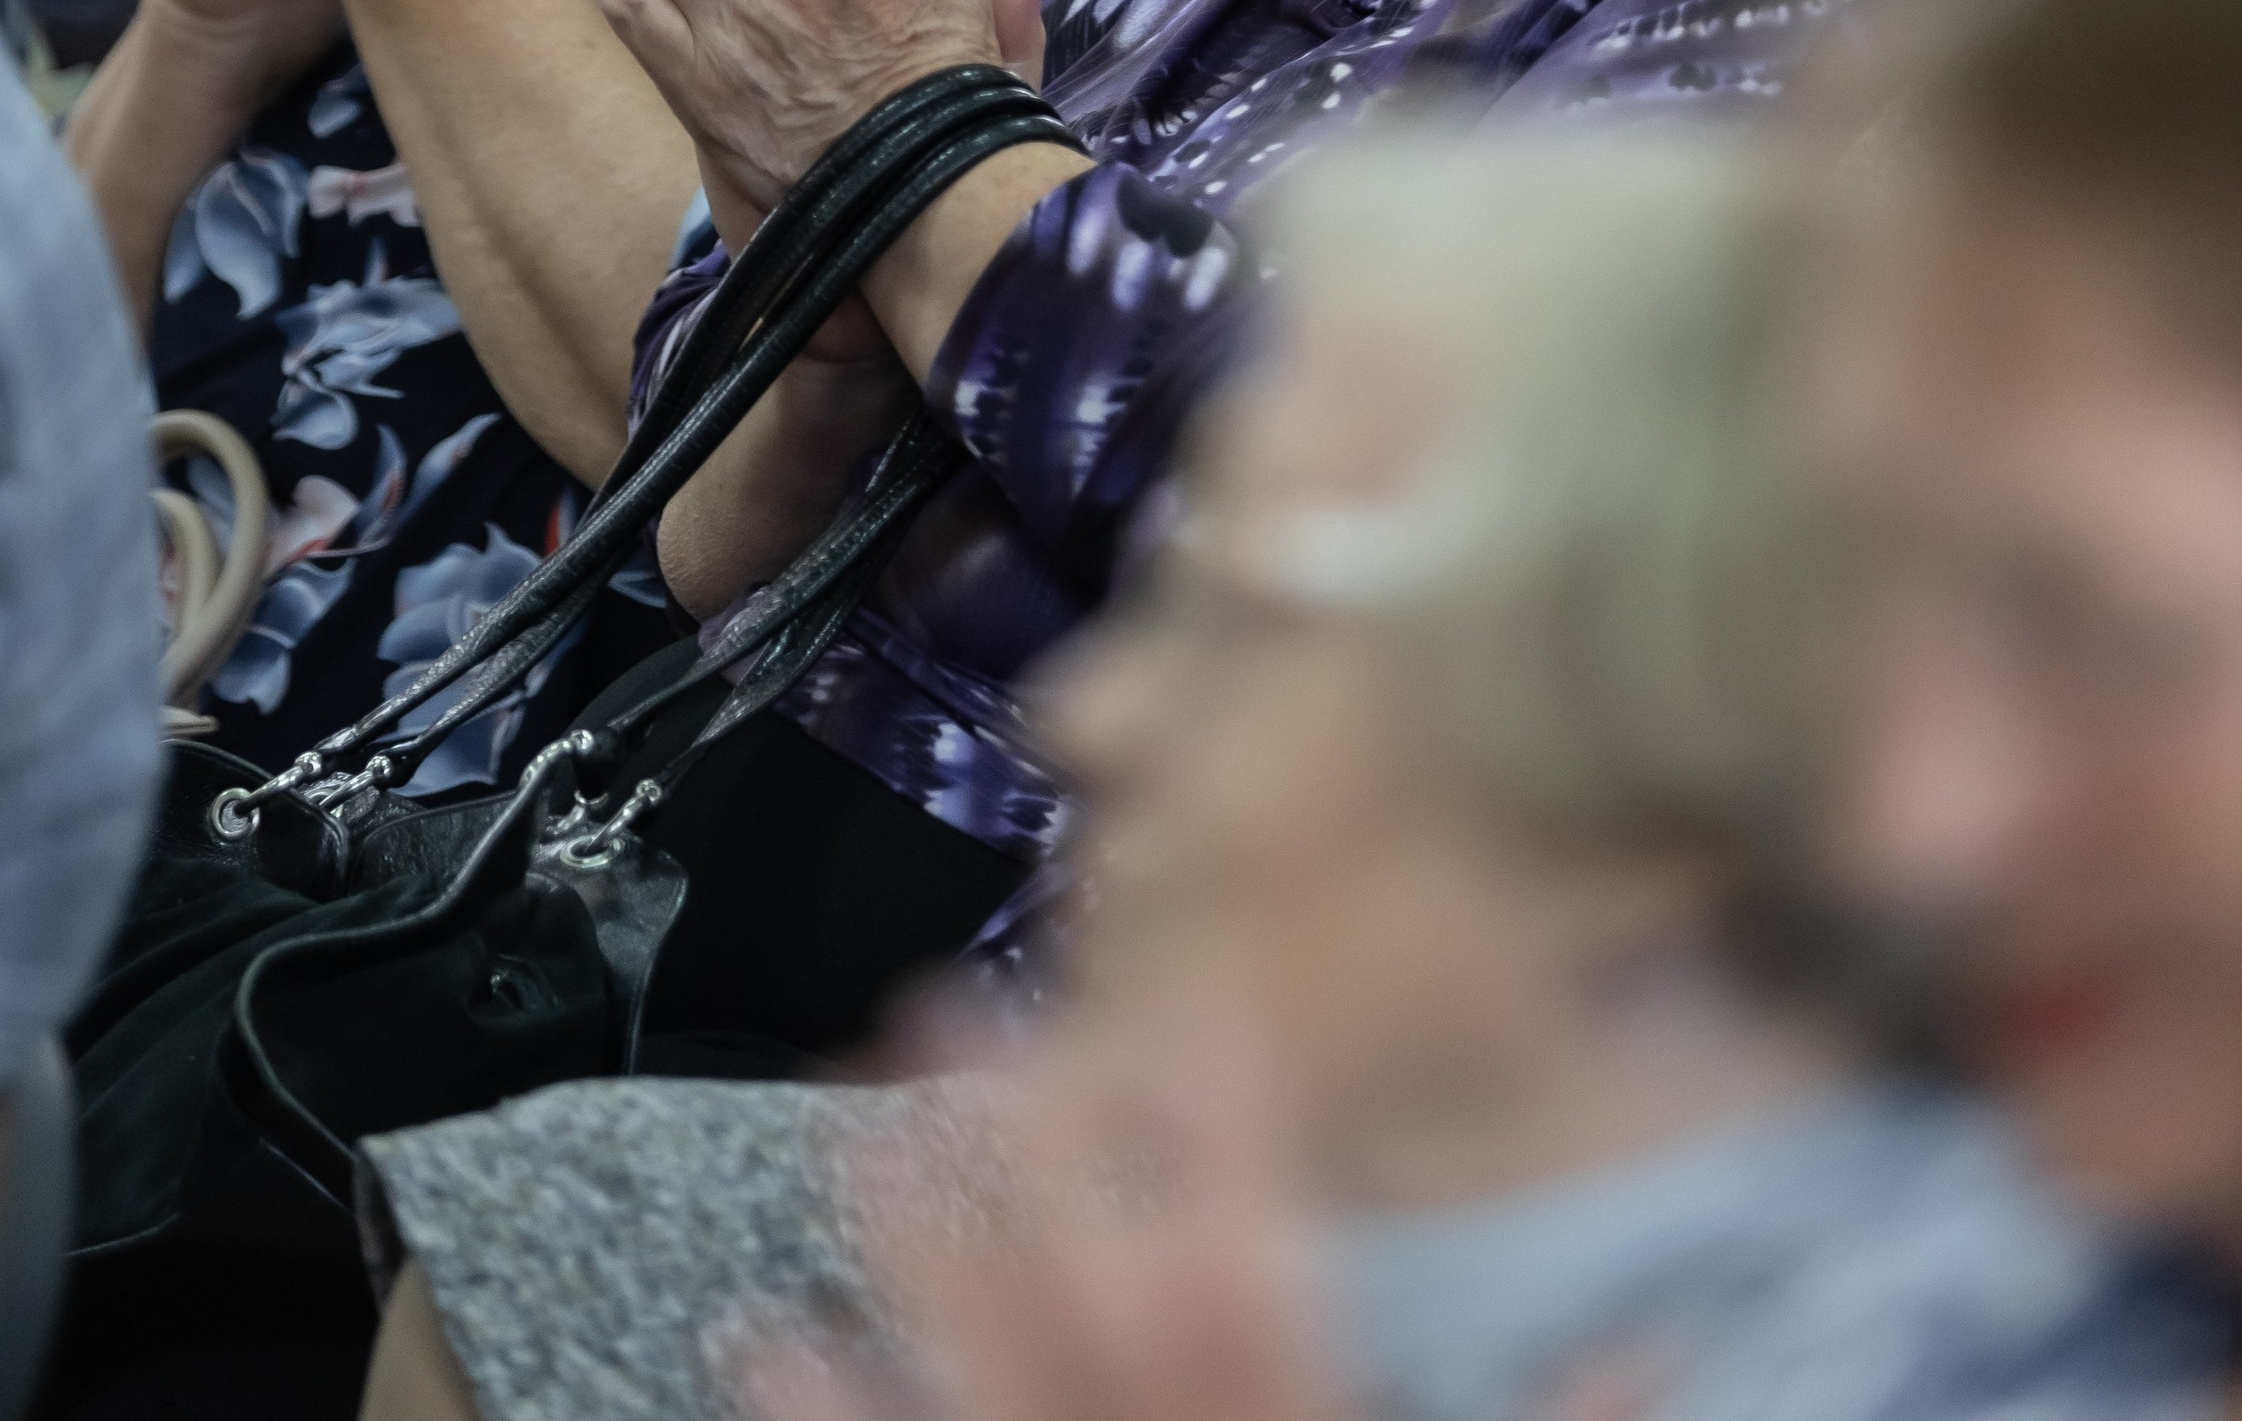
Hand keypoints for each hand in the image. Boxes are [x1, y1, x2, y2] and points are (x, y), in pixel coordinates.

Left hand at [744, 1045, 1345, 1420]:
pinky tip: (763, 1334)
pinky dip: (818, 1414)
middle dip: (1023, 1146)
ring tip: (846, 1127)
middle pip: (1086, 1294)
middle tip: (951, 1009)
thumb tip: (1626, 1344)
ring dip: (907, 1245)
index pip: (1259, 1288)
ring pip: (973, 1370)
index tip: (1195, 1029)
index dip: (1230, 1149)